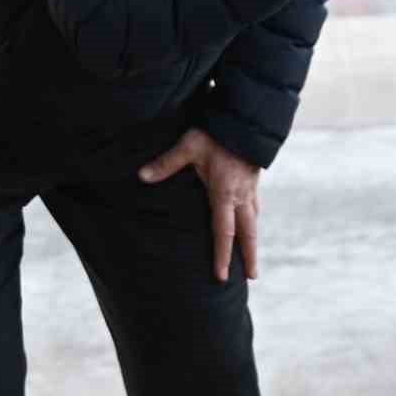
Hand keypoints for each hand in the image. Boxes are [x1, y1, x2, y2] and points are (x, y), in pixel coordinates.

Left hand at [139, 128, 260, 281]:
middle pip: (248, 233)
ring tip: (251, 254)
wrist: (247, 118)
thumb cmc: (217, 132)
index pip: (224, 232)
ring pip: (254, 220)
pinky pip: (254, 205)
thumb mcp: (189, 146)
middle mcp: (241, 196)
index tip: (221, 276)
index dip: (222, 256)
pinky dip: (253, 218)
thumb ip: (167, 163)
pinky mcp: (254, 179)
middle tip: (252, 277)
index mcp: (225, 194)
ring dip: (253, 239)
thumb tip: (141, 176)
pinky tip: (250, 219)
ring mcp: (250, 188)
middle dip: (250, 256)